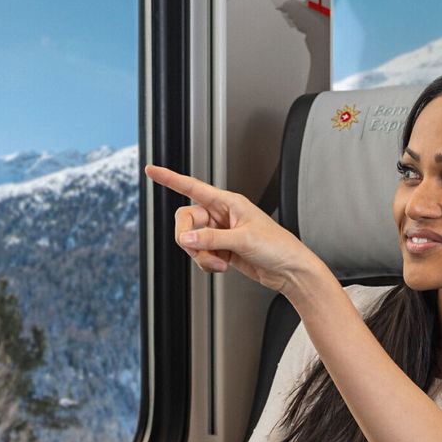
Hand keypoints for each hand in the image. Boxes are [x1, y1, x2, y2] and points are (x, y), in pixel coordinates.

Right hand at [144, 165, 330, 295]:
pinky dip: (206, 263)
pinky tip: (222, 266)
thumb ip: (211, 238)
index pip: (192, 186)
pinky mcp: (221, 250)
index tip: (151, 171)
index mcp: (228, 202)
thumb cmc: (277, 247)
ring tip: (219, 264)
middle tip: (196, 250)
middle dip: (188, 238)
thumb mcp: (243, 240)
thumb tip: (185, 238)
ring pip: (192, 241)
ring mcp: (220, 233)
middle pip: (186, 220)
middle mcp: (221, 215)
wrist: (289, 270)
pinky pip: (200, 254)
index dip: (170, 178)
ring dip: (200, 255)